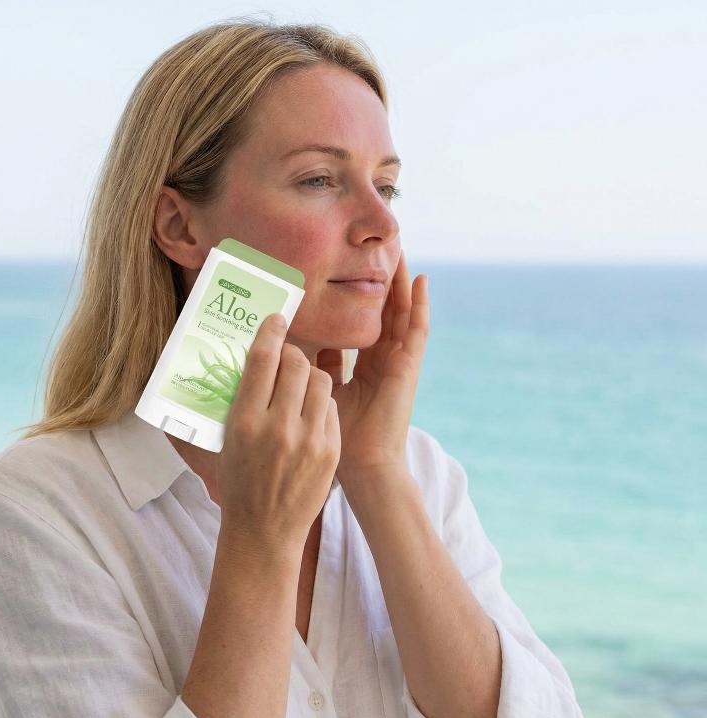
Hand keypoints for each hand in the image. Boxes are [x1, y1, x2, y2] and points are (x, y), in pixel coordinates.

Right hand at [217, 313, 340, 564]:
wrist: (264, 530)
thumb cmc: (239, 482)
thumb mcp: (227, 440)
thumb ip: (240, 400)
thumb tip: (254, 361)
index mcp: (244, 421)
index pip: (262, 360)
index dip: (271, 331)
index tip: (276, 319)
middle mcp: (278, 426)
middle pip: (295, 363)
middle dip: (292, 353)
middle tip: (288, 357)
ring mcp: (308, 439)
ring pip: (319, 380)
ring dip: (309, 375)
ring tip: (300, 386)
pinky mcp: (330, 450)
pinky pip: (330, 407)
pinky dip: (320, 403)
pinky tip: (310, 413)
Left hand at [316, 249, 428, 481]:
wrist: (362, 466)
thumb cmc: (340, 436)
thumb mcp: (325, 394)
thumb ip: (319, 369)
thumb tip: (299, 347)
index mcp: (366, 369)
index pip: (363, 325)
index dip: (359, 299)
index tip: (349, 272)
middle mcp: (384, 362)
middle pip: (384, 312)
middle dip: (381, 282)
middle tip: (377, 249)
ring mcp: (399, 363)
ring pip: (402, 313)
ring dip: (401, 282)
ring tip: (400, 249)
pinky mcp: (409, 367)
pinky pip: (417, 329)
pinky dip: (420, 303)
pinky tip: (421, 278)